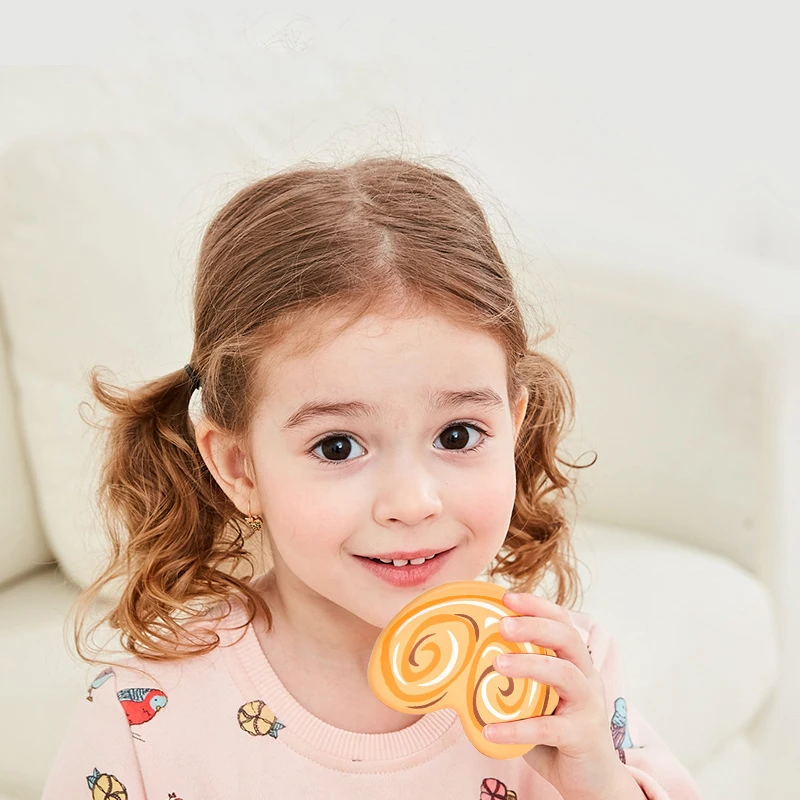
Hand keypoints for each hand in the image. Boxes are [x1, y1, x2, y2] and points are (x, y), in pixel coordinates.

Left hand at [483, 592, 632, 799]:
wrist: (594, 783)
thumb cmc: (558, 735)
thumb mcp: (537, 701)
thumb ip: (515, 684)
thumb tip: (463, 667)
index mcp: (576, 664)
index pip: (562, 622)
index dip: (537, 605)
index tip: (507, 597)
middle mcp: (587, 678)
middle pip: (568, 639)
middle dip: (534, 626)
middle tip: (501, 624)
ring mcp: (589, 707)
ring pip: (565, 675)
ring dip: (530, 665)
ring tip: (496, 663)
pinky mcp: (583, 736)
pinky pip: (549, 727)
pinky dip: (517, 727)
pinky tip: (490, 729)